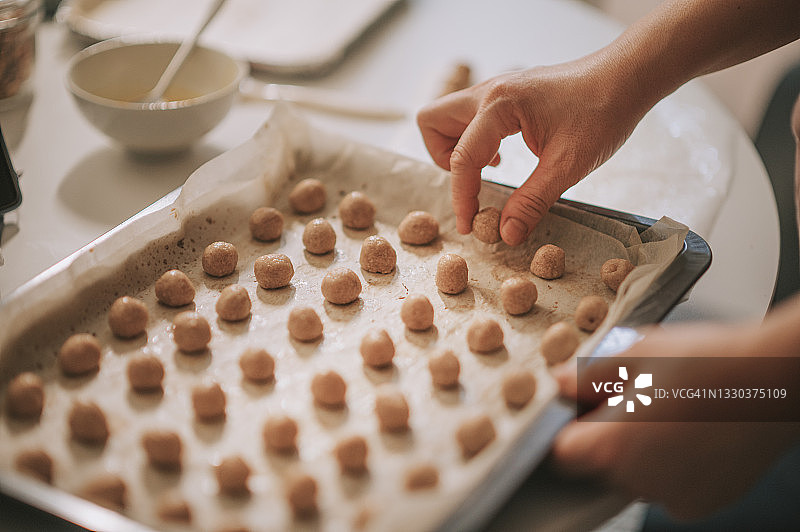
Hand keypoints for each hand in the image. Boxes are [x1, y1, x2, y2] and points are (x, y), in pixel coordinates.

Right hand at [417, 57, 650, 244]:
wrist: (627, 77)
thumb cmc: (603, 112)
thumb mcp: (568, 165)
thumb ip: (532, 201)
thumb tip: (505, 234)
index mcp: (499, 105)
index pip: (462, 158)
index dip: (462, 198)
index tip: (470, 226)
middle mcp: (489, 92)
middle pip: (432, 122)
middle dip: (443, 159)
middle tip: (472, 183)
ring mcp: (496, 90)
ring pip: (448, 118)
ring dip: (457, 148)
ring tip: (490, 169)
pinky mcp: (506, 94)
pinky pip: (470, 117)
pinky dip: (475, 140)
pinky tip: (503, 155)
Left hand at [551, 322, 799, 519]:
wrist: (779, 380)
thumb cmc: (706, 361)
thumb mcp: (635, 354)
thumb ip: (586, 376)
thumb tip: (558, 385)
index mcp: (612, 446)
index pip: (561, 454)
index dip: (567, 430)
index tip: (580, 411)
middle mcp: (638, 481)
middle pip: (600, 466)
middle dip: (607, 437)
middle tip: (634, 400)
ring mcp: (673, 497)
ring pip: (636, 477)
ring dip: (641, 452)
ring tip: (671, 412)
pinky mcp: (703, 503)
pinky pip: (670, 486)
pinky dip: (672, 466)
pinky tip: (693, 432)